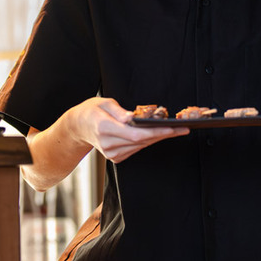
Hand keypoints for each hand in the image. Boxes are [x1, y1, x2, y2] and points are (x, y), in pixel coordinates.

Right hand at [68, 97, 188, 162]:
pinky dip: (148, 142)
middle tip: (183, 128)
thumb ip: (119, 111)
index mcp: (104, 128)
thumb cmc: (91, 111)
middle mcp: (108, 144)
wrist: (78, 127)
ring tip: (176, 130)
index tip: (172, 128)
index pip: (135, 134)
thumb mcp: (103, 103)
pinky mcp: (116, 158)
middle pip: (142, 141)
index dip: (155, 132)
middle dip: (164, 134)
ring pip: (141, 146)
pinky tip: (159, 135)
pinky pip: (137, 149)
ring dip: (159, 138)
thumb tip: (133, 118)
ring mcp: (112, 153)